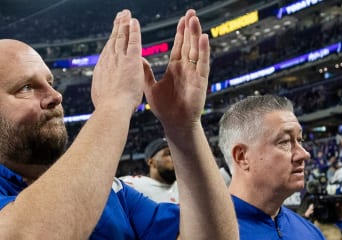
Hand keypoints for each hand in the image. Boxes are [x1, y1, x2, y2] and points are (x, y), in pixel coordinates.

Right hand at [90, 10, 148, 113]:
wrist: (112, 109)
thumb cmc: (109, 109)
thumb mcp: (103, 96)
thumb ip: (108, 88)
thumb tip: (110, 87)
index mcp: (102, 70)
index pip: (108, 52)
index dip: (111, 41)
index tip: (114, 34)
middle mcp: (108, 61)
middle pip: (113, 40)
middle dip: (117, 27)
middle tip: (119, 16)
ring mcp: (119, 59)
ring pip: (121, 37)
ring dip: (124, 23)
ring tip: (126, 14)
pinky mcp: (131, 59)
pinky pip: (132, 40)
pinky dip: (133, 29)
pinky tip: (134, 21)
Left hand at [145, 10, 210, 130]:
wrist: (175, 124)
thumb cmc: (165, 108)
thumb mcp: (151, 87)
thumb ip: (145, 72)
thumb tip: (137, 59)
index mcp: (176, 68)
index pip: (179, 46)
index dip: (181, 32)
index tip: (183, 19)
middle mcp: (186, 68)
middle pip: (189, 44)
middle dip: (190, 28)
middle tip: (192, 12)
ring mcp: (194, 73)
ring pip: (196, 50)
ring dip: (196, 35)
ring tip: (195, 20)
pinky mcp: (200, 81)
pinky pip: (203, 63)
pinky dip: (204, 51)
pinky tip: (204, 38)